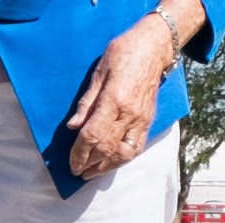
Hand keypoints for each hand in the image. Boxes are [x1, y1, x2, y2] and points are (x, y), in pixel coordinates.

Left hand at [66, 16, 175, 180]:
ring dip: (106, 167)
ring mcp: (141, 120)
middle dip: (89, 163)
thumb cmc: (123, 54)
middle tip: (77, 171)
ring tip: (91, 172)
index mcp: (114, 99)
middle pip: (106, 148)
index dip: (80, 152)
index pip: (93, 134)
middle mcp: (129, 114)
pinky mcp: (148, 122)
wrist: (153, 48)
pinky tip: (110, 163)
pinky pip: (136, 148)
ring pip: (123, 154)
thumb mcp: (99, 72)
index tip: (71, 162)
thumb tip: (73, 126)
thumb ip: (86, 102)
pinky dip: (122, 159)